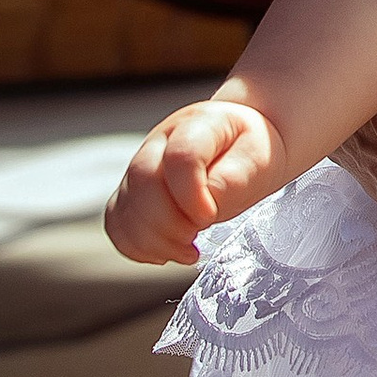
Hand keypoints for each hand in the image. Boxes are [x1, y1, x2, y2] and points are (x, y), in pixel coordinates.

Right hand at [103, 98, 286, 265]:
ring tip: (187, 249)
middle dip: (170, 222)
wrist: (240, 144)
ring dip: (153, 240)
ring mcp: (140, 167)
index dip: (191, 195)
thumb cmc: (249, 150)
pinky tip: (166, 252)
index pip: (180, 156)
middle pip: (143, 182)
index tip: (210, 216)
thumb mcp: (260, 157)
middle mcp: (159, 142)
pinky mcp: (131, 194)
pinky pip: (116, 223)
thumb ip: (234, 179)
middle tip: (196, 237)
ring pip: (124, 207)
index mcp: (197, 124)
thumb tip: (206, 206)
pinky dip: (136, 246)